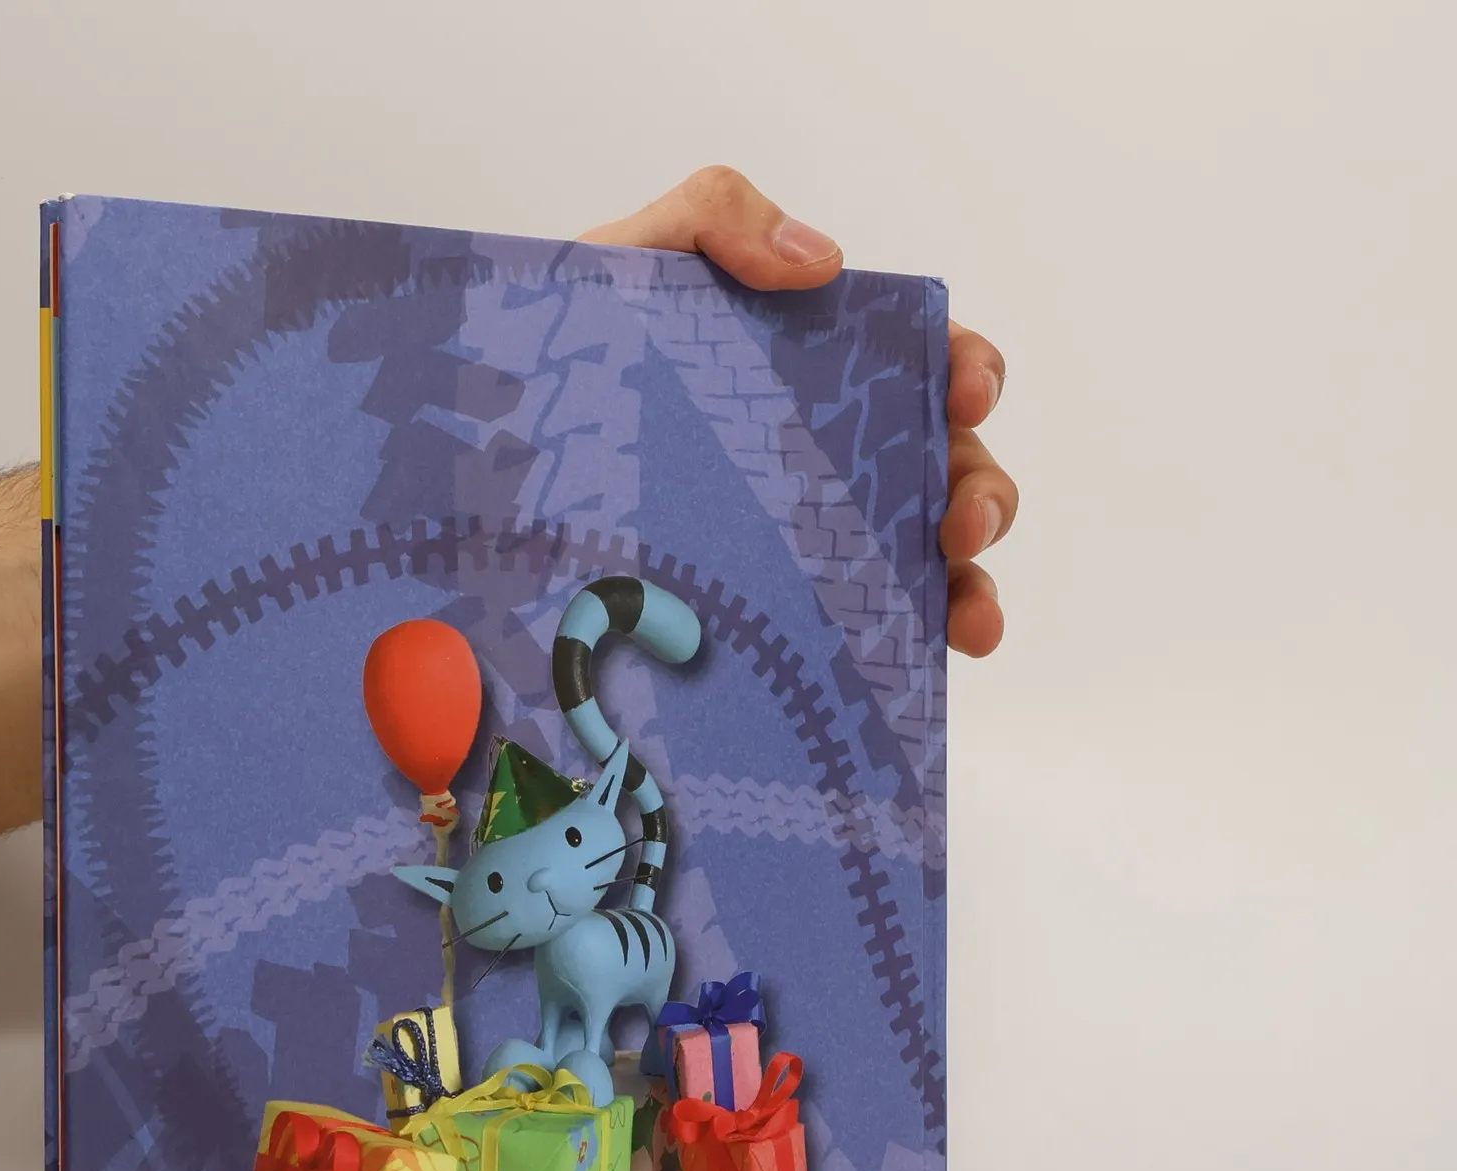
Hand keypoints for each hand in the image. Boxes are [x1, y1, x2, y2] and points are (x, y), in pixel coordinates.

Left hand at [580, 167, 1013, 658]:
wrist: (487, 463)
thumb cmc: (565, 358)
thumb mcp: (627, 260)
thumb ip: (713, 215)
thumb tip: (823, 259)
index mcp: (812, 369)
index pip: (919, 362)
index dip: (966, 370)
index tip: (963, 390)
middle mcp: (825, 458)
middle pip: (945, 467)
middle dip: (980, 492)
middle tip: (960, 521)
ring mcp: (804, 539)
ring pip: (924, 560)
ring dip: (969, 585)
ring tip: (967, 617)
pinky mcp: (769, 613)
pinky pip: (859, 631)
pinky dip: (913, 643)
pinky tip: (927, 658)